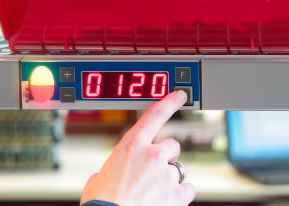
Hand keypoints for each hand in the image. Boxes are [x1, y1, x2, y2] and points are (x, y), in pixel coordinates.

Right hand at [80, 90, 194, 205]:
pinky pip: (188, 188)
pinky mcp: (177, 195)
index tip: (181, 95)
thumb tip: (120, 171)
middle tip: (152, 172)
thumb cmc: (100, 201)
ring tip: (152, 192)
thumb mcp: (101, 175)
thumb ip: (117, 165)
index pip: (155, 115)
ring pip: (178, 169)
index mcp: (132, 145)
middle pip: (172, 145)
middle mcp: (153, 155)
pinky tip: (166, 200)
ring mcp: (167, 174)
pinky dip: (180, 195)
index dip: (170, 102)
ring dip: (169, 178)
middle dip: (165, 156)